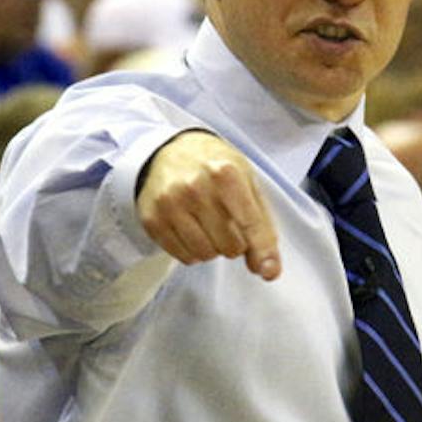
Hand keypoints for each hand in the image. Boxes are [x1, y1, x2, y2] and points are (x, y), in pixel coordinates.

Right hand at [137, 130, 280, 279]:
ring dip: (213, 247)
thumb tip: (267, 269)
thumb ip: (261, 225)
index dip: (263, 250)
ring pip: (205, 254)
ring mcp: (170, 204)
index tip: (269, 270)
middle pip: (229, 246)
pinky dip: (193, 251)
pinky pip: (184, 257)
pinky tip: (192, 229)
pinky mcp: (152, 220)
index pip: (250, 224)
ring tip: (209, 225)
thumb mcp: (246, 181)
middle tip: (228, 223)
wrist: (167, 151)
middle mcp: (195, 188)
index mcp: (225, 173)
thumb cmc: (213, 166)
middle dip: (235, 242)